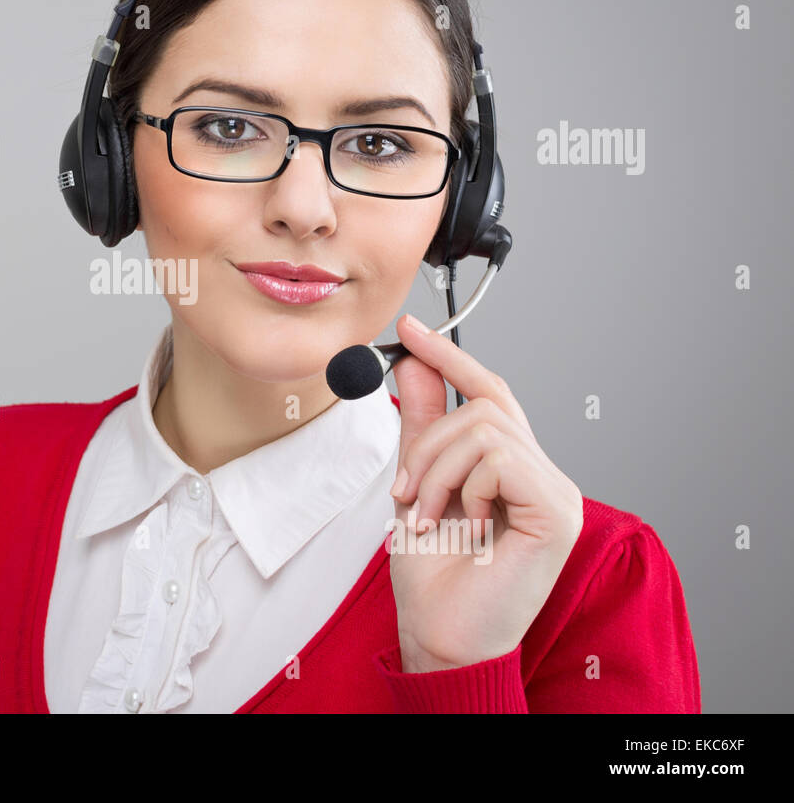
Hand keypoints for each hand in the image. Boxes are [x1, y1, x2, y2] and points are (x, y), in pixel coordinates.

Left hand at [385, 313, 582, 672]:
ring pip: (485, 428)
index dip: (451, 356)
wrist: (440, 634)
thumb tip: (411, 365)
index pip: (489, 392)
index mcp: (509, 468)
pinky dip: (463, 487)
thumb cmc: (434, 576)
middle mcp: (540, 473)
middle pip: (484, 405)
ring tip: (430, 516)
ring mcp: (554, 490)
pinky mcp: (557, 510)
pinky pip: (500, 458)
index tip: (409, 328)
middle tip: (406, 490)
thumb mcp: (416, 486)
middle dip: (430, 441)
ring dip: (437, 470)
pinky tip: (462, 526)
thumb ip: (422, 426)